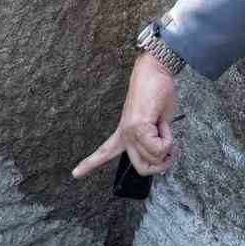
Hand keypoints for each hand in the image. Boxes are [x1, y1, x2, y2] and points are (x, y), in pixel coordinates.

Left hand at [73, 54, 179, 178]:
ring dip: (168, 147)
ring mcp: (130, 131)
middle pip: (142, 169)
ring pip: (154, 159)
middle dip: (161, 165)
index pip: (105, 152)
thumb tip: (160, 157)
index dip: (90, 164)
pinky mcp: (138, 126)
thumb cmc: (158, 93)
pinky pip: (159, 148)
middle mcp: (125, 134)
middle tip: (170, 149)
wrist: (155, 71)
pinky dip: (169, 140)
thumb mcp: (157, 124)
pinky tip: (164, 124)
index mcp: (124, 133)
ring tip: (164, 127)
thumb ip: (155, 141)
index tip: (75, 174)